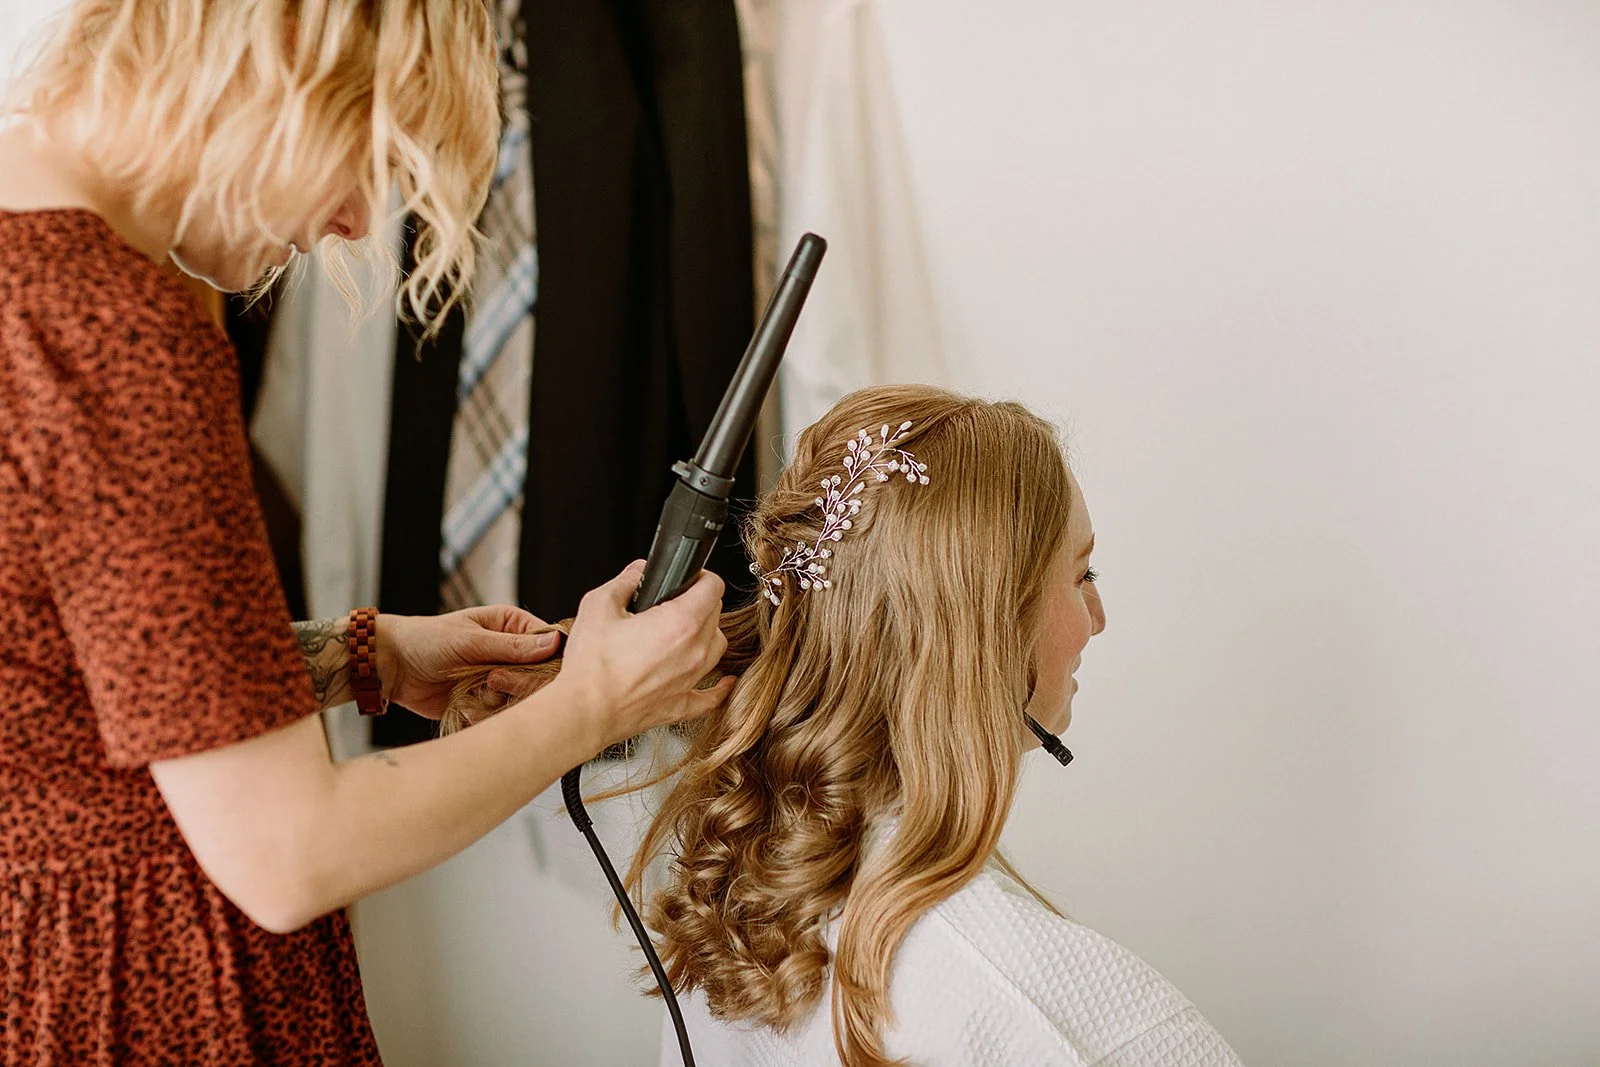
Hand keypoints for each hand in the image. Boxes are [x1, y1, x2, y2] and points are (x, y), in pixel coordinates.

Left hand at [380, 606, 562, 718]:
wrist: (391, 668)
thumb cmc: (426, 640)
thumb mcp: (470, 640)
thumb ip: (512, 646)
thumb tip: (554, 642)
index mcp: (512, 626)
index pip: (549, 644)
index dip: (546, 661)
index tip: (525, 670)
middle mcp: (511, 653)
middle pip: (540, 676)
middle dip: (516, 683)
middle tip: (492, 680)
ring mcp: (500, 679)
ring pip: (522, 699)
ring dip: (498, 700)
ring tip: (473, 691)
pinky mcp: (487, 702)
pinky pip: (501, 715)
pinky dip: (484, 714)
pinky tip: (465, 705)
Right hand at [552, 560, 734, 754]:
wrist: (584, 711)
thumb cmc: (591, 666)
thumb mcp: (599, 605)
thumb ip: (625, 581)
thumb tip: (639, 572)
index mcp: (680, 622)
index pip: (713, 587)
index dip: (702, 577)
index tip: (690, 578)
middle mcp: (694, 651)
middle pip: (716, 615)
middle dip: (700, 603)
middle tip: (677, 602)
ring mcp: (691, 680)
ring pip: (716, 647)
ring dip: (706, 635)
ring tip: (686, 632)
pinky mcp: (682, 705)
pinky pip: (713, 695)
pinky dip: (719, 685)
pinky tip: (722, 681)